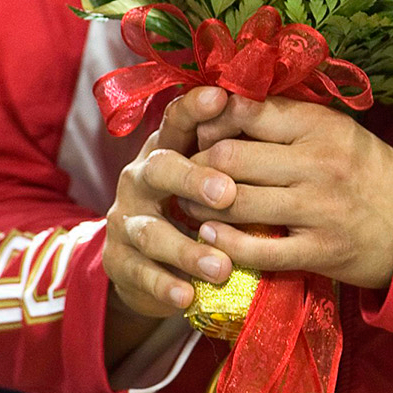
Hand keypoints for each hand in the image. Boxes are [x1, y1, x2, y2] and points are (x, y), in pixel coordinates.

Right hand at [102, 85, 241, 364]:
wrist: (146, 262)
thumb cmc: (195, 206)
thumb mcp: (211, 176)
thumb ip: (234, 154)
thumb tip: (273, 121)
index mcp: (166, 148)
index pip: (177, 120)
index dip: (195, 107)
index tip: (219, 96)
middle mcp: (140, 178)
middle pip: (160, 169)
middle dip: (192, 178)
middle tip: (227, 193)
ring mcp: (126, 220)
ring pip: (152, 231)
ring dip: (186, 250)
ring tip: (222, 266)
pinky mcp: (119, 260)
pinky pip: (141, 273)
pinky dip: (164, 286)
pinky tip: (187, 296)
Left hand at [183, 95, 392, 289]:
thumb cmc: (362, 168)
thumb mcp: (333, 128)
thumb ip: (284, 117)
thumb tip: (224, 104)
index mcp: (318, 124)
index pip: (245, 111)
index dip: (211, 120)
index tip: (201, 131)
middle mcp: (316, 163)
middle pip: (230, 158)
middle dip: (195, 166)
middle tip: (186, 171)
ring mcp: (317, 209)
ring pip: (235, 203)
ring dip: (201, 205)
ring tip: (190, 202)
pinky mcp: (318, 251)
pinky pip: (257, 250)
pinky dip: (225, 244)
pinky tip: (211, 236)